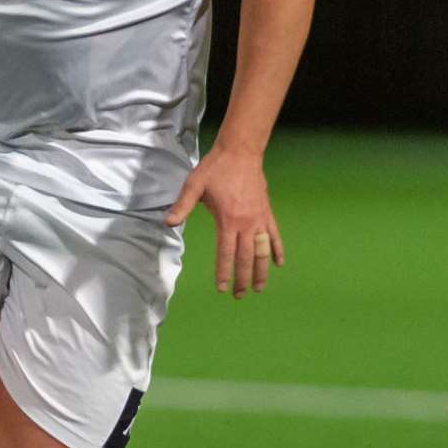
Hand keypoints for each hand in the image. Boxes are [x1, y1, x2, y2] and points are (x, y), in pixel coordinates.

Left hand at [165, 145, 283, 297]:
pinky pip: (274, 235)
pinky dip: (277, 250)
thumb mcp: (194, 185)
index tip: (223, 288)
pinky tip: (279, 264)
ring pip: (262, 251)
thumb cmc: (216, 169)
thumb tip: (168, 223)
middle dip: (243, 279)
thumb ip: (182, 206)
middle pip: (246, 258)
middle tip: (240, 295)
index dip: (224, 272)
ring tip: (259, 288)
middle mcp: (246, 223)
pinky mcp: (266, 212)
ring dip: (262, 271)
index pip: (226, 253)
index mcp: (228, 220)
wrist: (241, 152)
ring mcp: (259, 218)